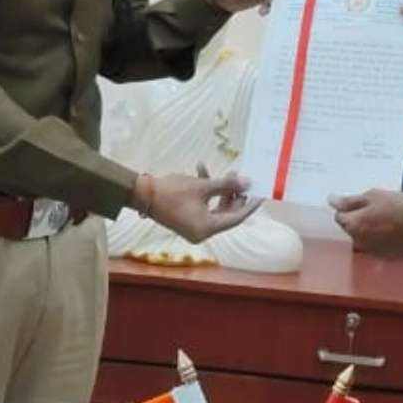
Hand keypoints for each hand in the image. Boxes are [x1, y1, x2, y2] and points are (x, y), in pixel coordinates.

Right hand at [136, 171, 259, 242]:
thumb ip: (227, 185)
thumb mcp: (203, 186)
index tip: (261, 193)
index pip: (236, 218)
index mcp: (208, 228)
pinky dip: (205, 192)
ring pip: (215, 208)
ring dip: (220, 190)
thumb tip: (249, 183)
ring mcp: (194, 227)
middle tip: (239, 177)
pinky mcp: (187, 220)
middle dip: (233, 193)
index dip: (249, 205)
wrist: (141, 194)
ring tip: (224, 172)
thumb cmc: (172, 191)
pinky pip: (203, 206)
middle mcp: (202, 232)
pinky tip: (201, 170)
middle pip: (226, 213)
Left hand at [329, 189, 402, 257]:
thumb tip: (330, 200)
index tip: (362, 204)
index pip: (340, 217)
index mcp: (351, 225)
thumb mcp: (371, 196)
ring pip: (363, 239)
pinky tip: (392, 232)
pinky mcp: (385, 257)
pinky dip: (380, 240)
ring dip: (369, 231)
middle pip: (351, 229)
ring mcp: (371, 251)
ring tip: (385, 220)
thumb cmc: (395, 205)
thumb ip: (349, 201)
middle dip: (358, 221)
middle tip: (375, 210)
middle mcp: (357, 241)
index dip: (349, 209)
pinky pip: (377, 246)